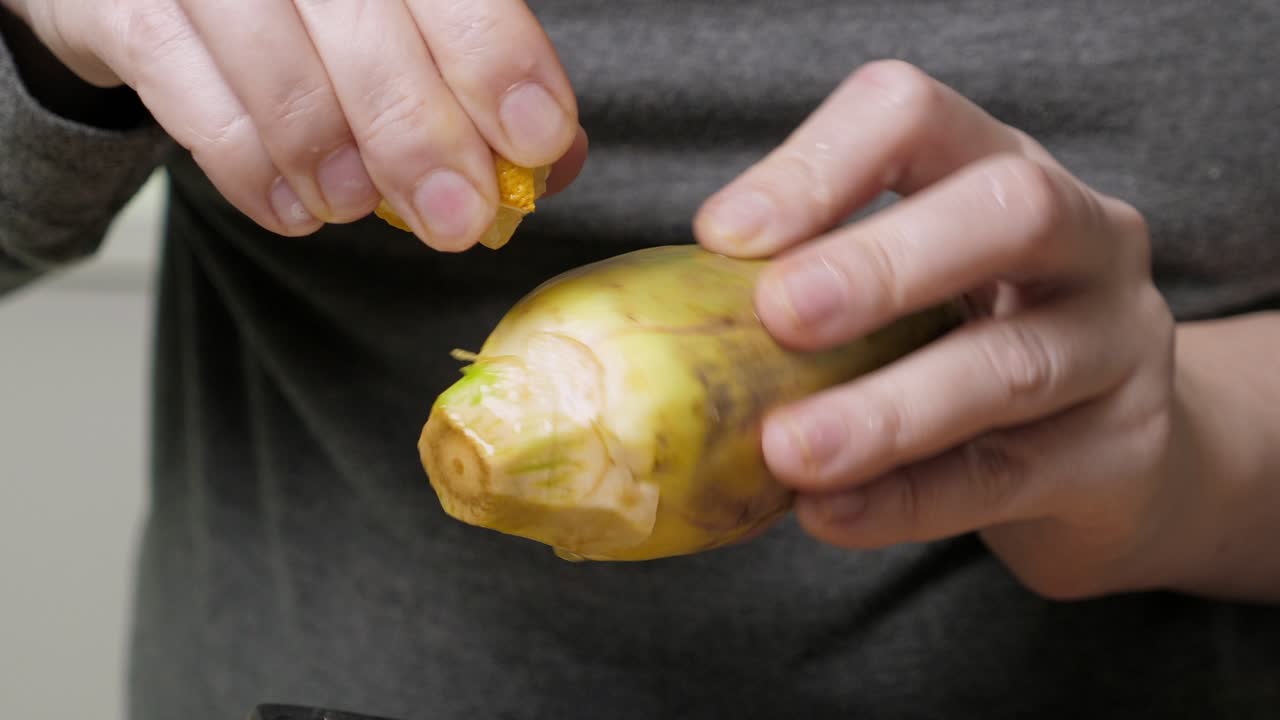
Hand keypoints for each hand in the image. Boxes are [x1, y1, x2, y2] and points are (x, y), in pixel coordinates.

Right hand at [8, 0, 586, 248]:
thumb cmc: (306, 7)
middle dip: (417, 128)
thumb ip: (471, 74)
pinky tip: (297, 212)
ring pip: (272, 54)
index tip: (536, 137)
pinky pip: (186, 93)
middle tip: (457, 217)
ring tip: (359, 209)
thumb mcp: (400, 19)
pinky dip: (249, 166)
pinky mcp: (125, 8)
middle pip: (360, 14)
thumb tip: (551, 162)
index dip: (494, 53)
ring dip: (329, 149)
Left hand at [696, 60, 1188, 599]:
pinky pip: (1006, 477)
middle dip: (882, 263)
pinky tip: (830, 513)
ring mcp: (1118, 342)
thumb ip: (816, 283)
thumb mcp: (907, 286)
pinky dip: (906, 500)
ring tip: (790, 450)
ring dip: (886, 409)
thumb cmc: (966, 344)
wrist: (1110, 453)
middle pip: (1009, 211)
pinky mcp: (1122, 452)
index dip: (818, 165)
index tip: (725, 236)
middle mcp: (1082, 236)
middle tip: (780, 317)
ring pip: (1011, 364)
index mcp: (995, 167)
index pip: (915, 116)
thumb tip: (676, 320)